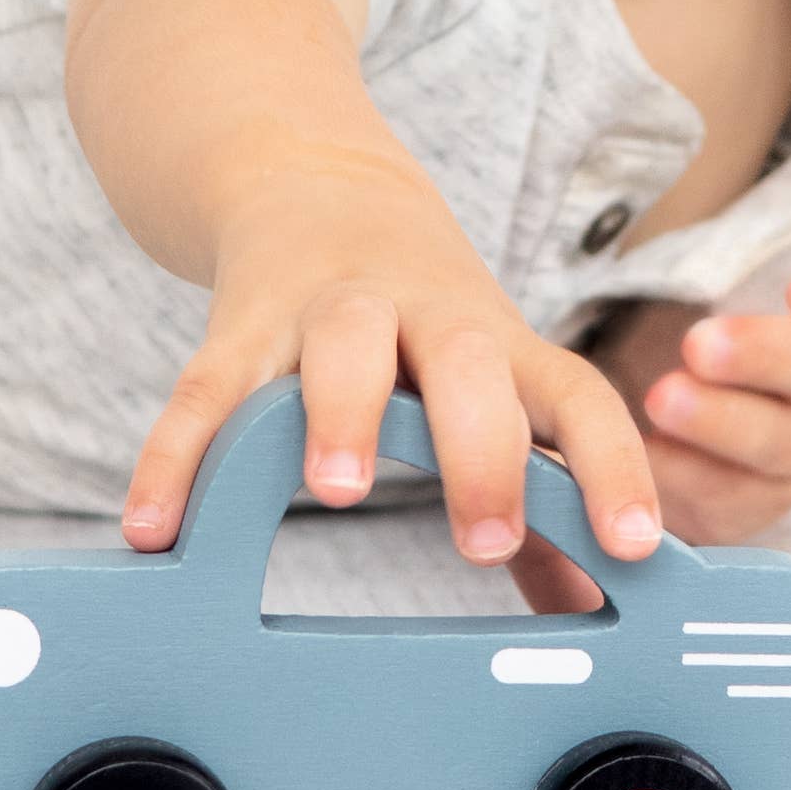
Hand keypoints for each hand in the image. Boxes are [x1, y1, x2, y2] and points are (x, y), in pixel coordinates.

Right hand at [117, 167, 665, 580]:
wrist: (315, 179)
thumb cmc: (424, 319)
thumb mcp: (491, 384)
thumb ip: (534, 498)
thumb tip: (592, 610)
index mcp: (499, 343)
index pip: (575, 395)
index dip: (613, 467)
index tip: (636, 549)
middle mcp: (424, 316)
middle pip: (467, 361)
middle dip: (481, 448)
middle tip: (487, 539)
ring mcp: (328, 309)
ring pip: (344, 347)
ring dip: (343, 415)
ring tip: (338, 493)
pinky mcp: (241, 320)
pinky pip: (207, 389)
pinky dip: (178, 458)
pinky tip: (154, 529)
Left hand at [583, 249, 790, 549]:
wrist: (649, 384)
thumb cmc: (691, 302)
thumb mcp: (712, 253)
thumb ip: (724, 219)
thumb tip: (687, 144)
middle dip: (762, 358)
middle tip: (698, 344)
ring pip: (779, 444)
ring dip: (719, 422)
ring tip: (660, 400)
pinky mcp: (760, 505)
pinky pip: (732, 498)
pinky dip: (686, 476)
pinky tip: (644, 458)